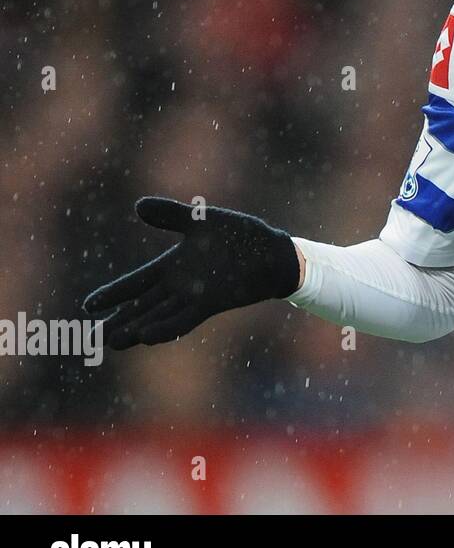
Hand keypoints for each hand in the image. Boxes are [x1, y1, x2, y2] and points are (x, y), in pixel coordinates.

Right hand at [82, 197, 300, 350]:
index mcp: (173, 265)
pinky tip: (147, 336)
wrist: (272, 252)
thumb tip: (139, 206)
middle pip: (141, 306)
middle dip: (118, 320)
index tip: (88, 307)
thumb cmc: (239, 236)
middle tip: (91, 338)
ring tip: (113, 341)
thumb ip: (171, 215)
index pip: (136, 282)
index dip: (113, 294)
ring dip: (136, 328)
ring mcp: (194, 297)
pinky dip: (166, 327)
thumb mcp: (201, 220)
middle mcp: (180, 285)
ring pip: (158, 317)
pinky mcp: (212, 303)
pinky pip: (184, 319)